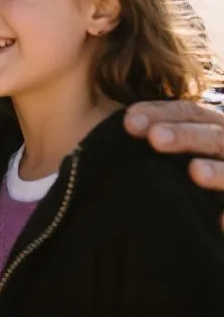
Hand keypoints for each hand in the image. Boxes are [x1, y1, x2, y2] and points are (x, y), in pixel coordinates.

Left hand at [125, 100, 223, 229]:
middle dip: (186, 136)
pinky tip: (220, 223)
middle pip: (214, 136)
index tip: (128, 122)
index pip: (190, 112)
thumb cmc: (201, 177)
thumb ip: (161, 141)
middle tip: (155, 139)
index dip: (161, 113)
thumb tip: (121, 132)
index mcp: (215, 128)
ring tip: (195, 172)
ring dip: (218, 172)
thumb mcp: (185, 152)